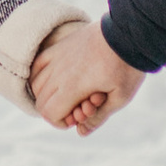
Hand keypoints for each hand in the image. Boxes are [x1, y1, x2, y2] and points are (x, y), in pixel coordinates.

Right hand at [31, 15, 145, 136]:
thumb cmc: (127, 66)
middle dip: (56, 111)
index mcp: (73, 86)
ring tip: (68, 94)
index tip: (80, 117)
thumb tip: (80, 132)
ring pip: (36, 84)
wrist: (129, 33)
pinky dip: (40, 76)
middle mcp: (59, 71)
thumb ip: (98, 117)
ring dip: (48, 95)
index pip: (49, 113)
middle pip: (41, 102)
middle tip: (79, 107)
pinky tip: (54, 80)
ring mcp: (58, 57)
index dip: (61, 122)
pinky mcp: (60, 46)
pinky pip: (38, 64)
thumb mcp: (120, 97)